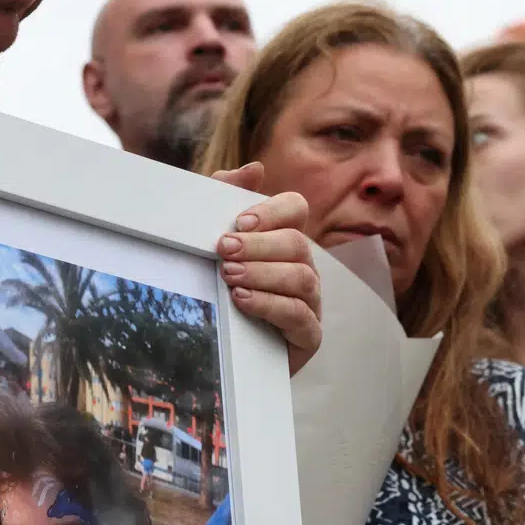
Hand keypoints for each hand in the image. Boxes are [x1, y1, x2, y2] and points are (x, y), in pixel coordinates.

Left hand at [213, 164, 321, 375]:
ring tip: (229, 277)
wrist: (220, 354)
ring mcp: (310, 302)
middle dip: (259, 245)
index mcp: (283, 240)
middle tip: (224, 250)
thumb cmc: (219, 293)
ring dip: (263, 274)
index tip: (240, 222)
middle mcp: (302, 267)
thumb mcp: (214, 245)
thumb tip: (253, 170)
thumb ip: (225, 202)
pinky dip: (271, 305)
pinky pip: (300, 315)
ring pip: (301, 278)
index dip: (272, 211)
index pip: (295, 209)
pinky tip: (243, 301)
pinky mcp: (308, 336)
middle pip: (297, 243)